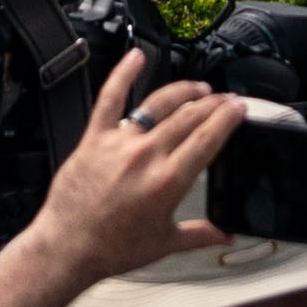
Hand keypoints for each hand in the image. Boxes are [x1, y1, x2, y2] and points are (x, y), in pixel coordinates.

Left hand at [16, 51, 240, 297]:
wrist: (68, 249)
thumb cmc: (113, 249)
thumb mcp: (165, 244)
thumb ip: (201, 234)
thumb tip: (227, 234)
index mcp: (168, 182)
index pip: (208, 138)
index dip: (228, 118)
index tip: (239, 108)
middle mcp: (146, 157)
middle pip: (189, 116)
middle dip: (214, 103)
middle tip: (226, 99)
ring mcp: (120, 143)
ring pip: (158, 104)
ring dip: (183, 91)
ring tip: (199, 88)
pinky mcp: (94, 139)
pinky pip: (110, 99)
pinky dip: (123, 75)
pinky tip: (135, 57)